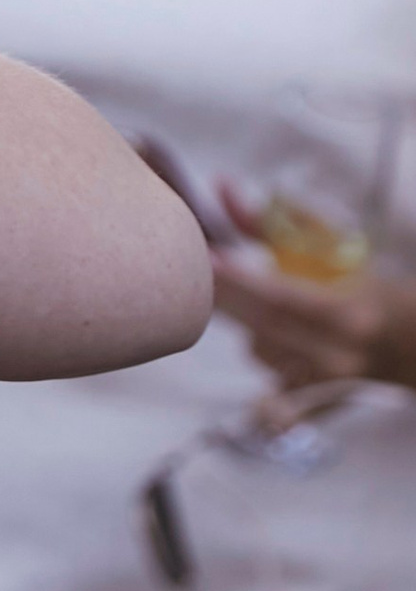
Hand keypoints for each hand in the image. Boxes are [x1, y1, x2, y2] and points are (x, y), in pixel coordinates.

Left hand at [211, 197, 415, 394]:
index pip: (282, 298)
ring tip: (265, 303)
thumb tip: (221, 187)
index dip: (241, 280)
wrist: (404, 341)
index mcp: (346, 312)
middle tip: (196, 269)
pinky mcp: (315, 404)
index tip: (207, 257)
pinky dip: (262, 352)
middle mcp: (337, 354)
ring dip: (246, 323)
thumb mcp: (329, 246)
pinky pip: (264, 378)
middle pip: (262, 326)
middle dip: (225, 296)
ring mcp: (325, 385)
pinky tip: (276, 337)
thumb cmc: (363, 283)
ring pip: (257, 350)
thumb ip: (272, 220)